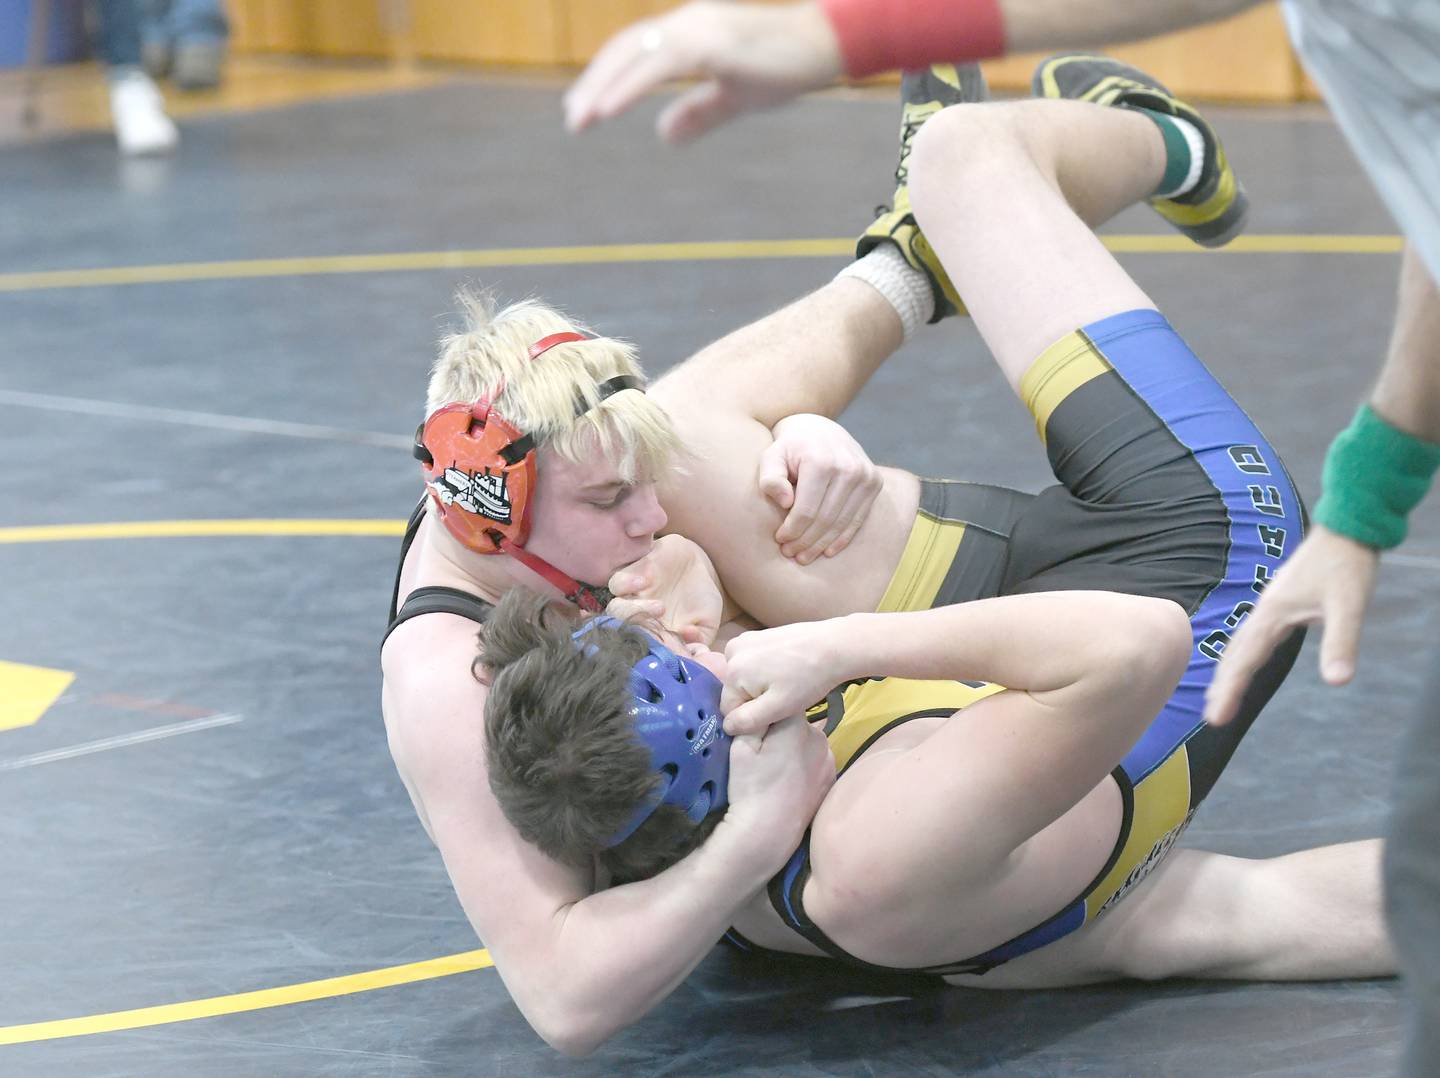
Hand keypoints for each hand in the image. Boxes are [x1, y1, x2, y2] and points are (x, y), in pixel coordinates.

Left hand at [563, 1, 844, 142]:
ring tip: (581, 119)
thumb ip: (699, 113)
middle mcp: (688, 23)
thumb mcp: (735, 97)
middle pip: (626, 49)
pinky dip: (630, 87)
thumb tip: (664, 135)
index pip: (635, 51)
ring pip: (635, 54)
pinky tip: (609, 110)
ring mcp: (698, 28)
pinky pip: (660, 65)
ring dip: (603, 88)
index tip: (583, 108)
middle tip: (573, 121)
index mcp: (690, 33)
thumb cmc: (785, 66)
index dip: (606, 77)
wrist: (825, 46)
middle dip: (594, 84)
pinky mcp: (711, 43)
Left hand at [608, 534, 724, 646]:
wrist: (697, 566)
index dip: (654, 651)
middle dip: (641, 632)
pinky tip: (647, 581)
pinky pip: (617, 583)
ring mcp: (632, 599)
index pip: (645, 650)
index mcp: (655, 636)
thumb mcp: (707, 621)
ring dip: (634, 610)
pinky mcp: (629, 576)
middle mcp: (639, 620)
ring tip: (660, 607)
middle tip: (665, 631)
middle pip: (622, 633)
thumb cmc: (701, 598)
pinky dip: (628, 583)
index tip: (671, 646)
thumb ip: (700, 637)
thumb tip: (688, 637)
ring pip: (616, 610)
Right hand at [719, 715, 834, 858]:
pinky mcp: (832, 777)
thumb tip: (757, 705)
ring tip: (778, 769)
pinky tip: (792, 780)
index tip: (758, 728)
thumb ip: (752, 719)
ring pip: (809, 742)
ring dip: (797, 747)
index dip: (769, 712)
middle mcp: (819, 735)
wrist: (770, 829)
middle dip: (783, 730)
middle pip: (798, 722)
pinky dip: (806, 764)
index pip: (784, 703)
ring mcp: (829, 757)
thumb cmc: (751, 785)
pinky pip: (817, 760)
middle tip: (765, 752)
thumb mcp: (741, 747)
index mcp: (796, 723)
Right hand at [721, 619, 854, 734]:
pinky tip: (785, 670)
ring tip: (785, 683)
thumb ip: (748, 720)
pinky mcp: (756, 635)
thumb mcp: (779, 707)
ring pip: (743, 678)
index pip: (729, 709)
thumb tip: (727, 726)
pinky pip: (751, 663)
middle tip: (783, 697)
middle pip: (735, 691)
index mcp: (733, 671)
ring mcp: (744, 639)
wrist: (833, 646)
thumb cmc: (808, 679)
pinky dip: (764, 670)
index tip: (775, 712)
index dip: (751, 717)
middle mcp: (731, 651)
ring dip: (759, 685)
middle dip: (754, 699)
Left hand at [760, 413, 882, 563]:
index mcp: (821, 461)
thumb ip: (770, 478)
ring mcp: (865, 476)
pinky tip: (827, 550)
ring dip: (822, 544)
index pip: (806, 510)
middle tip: (791, 554)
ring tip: (805, 556)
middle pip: (825, 519)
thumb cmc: (790, 448)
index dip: (792, 530)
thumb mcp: (772, 457)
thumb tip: (785, 502)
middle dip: (805, 541)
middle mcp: (848, 467)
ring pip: (842, 522)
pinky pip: (858, 519)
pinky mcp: (875, 483)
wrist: (820, 430)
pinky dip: (842, 538)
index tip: (780, 540)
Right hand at [1204, 525, 1379, 725]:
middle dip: (1223, 685)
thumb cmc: (1347, 566)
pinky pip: (1252, 636)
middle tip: (1211, 716)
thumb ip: (1341, 643)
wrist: (1347, 529)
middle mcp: (1264, 612)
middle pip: (1235, 654)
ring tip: (1218, 695)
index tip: (1216, 720)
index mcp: (1272, 615)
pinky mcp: (1280, 604)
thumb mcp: (1349, 606)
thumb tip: (1338, 682)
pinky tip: (1245, 661)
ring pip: (1240, 644)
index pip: (1245, 660)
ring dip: (1229, 671)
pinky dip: (1242, 655)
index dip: (1230, 691)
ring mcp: (1270, 607)